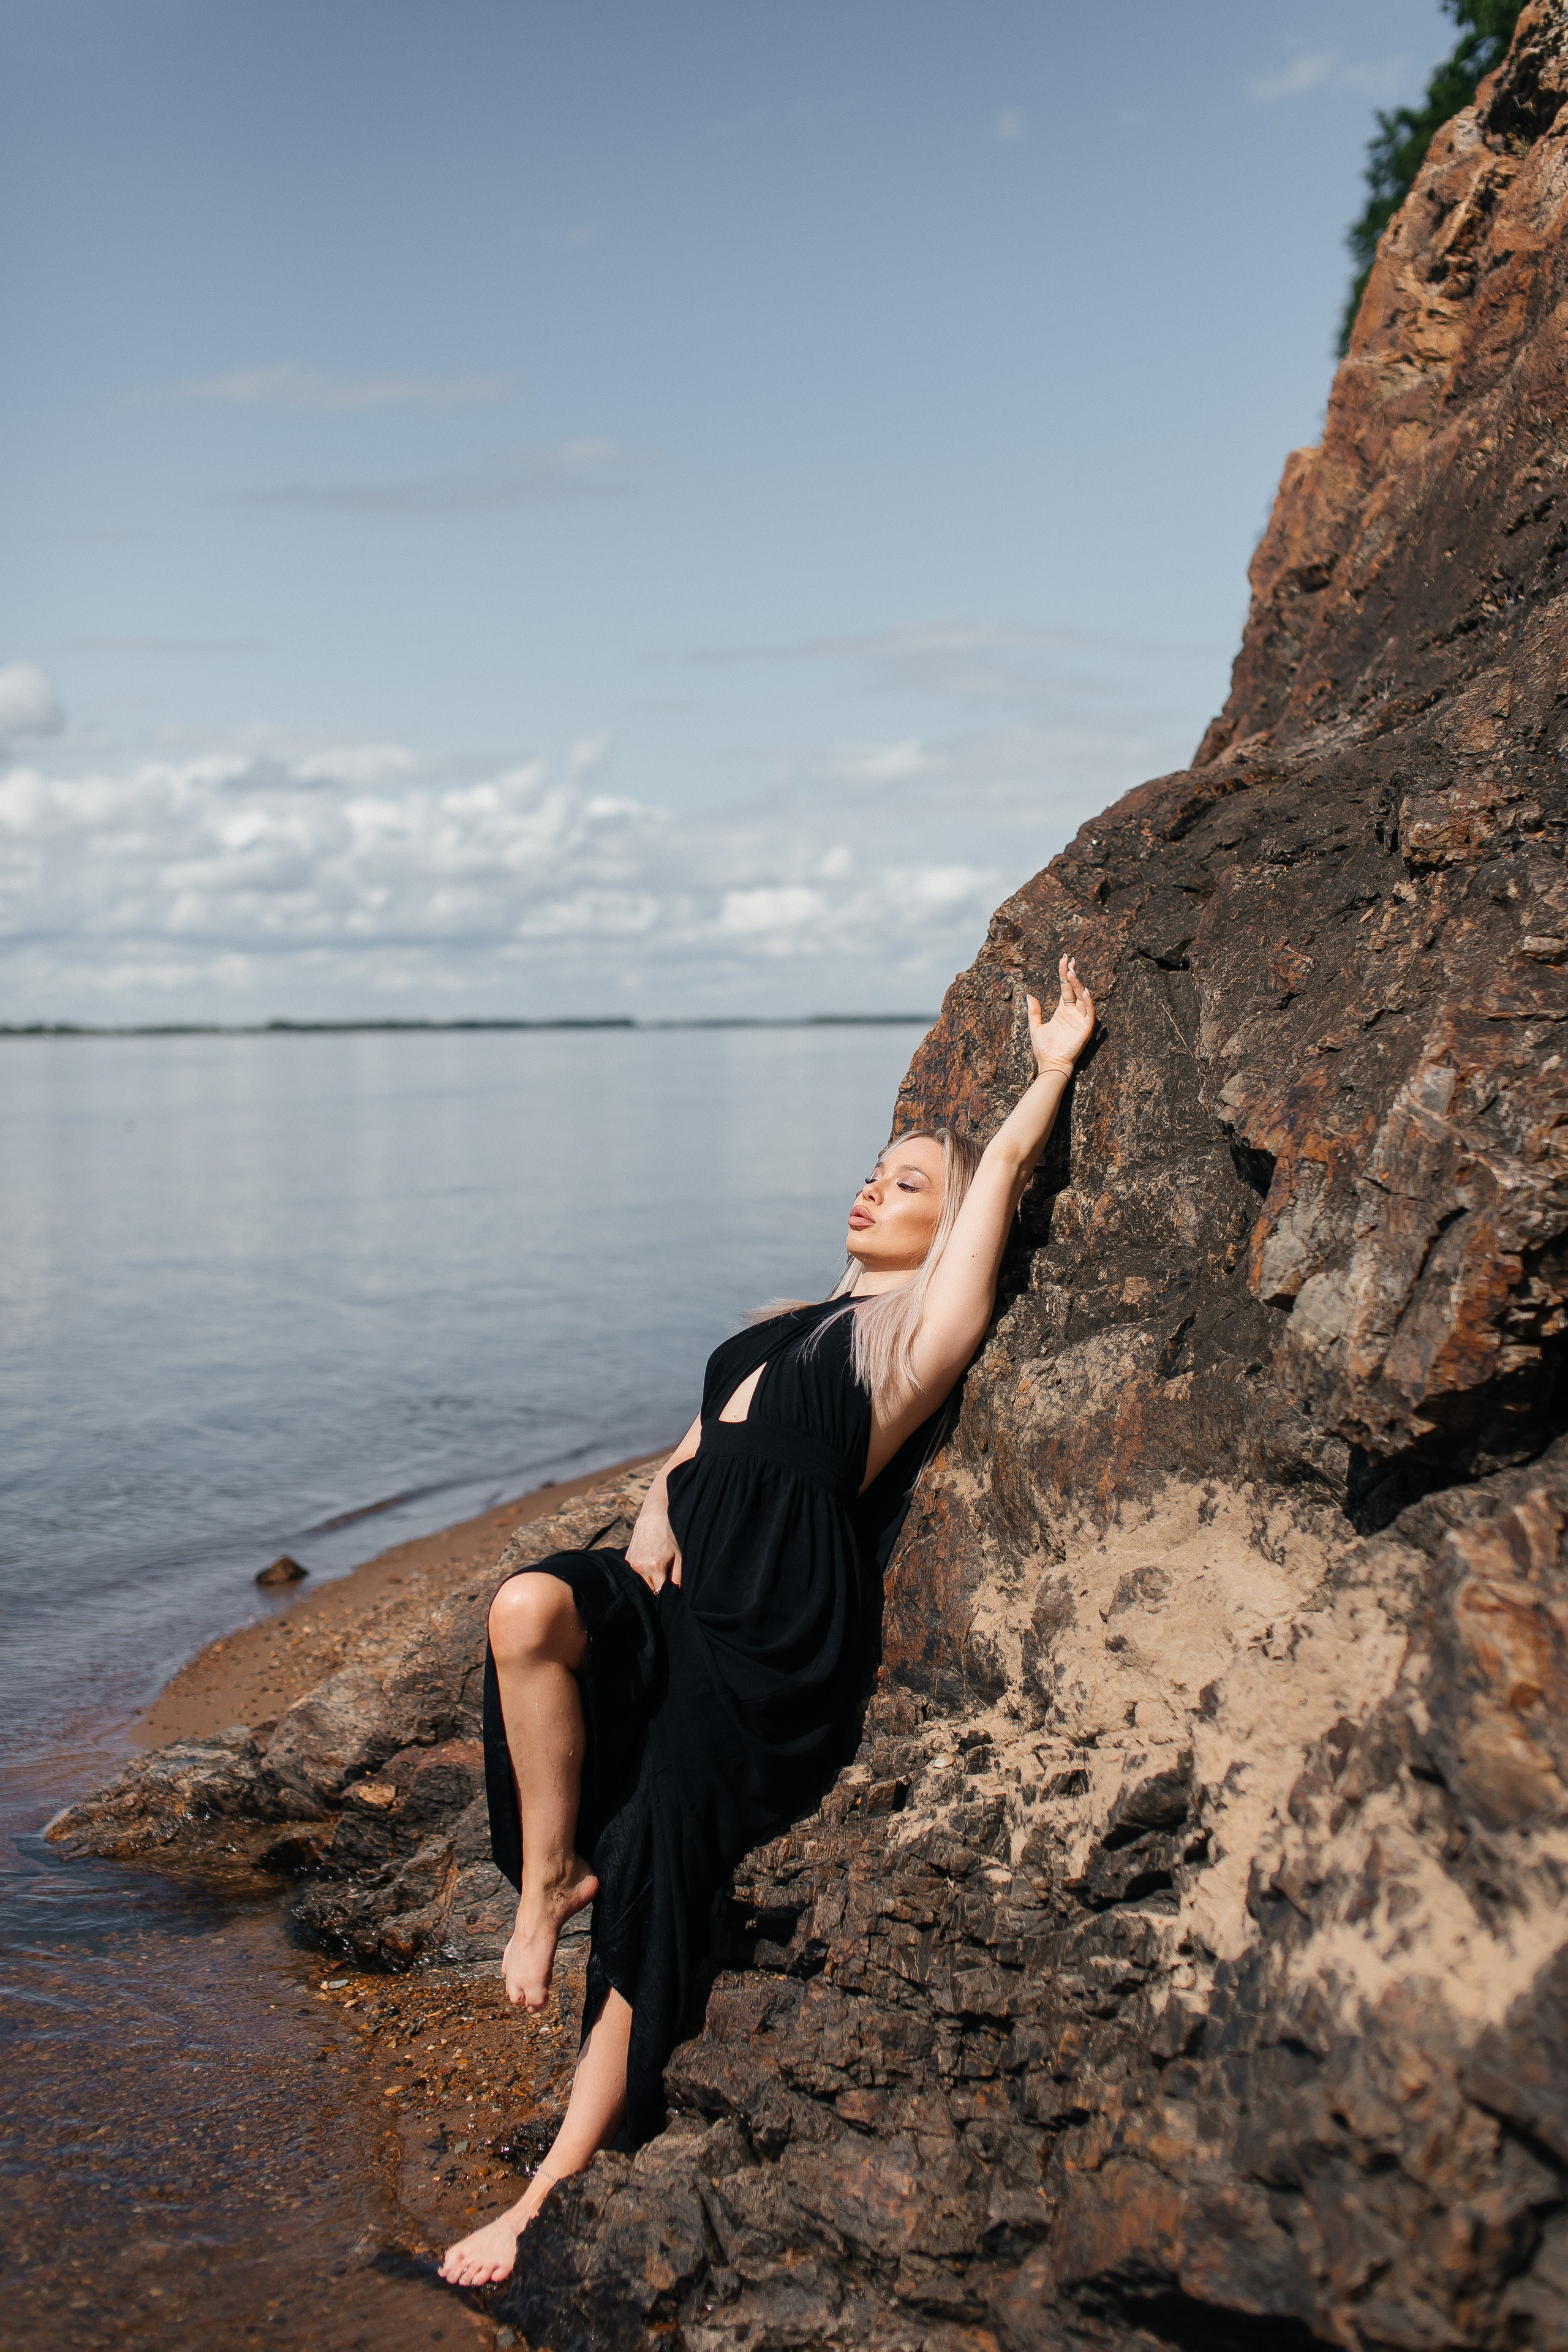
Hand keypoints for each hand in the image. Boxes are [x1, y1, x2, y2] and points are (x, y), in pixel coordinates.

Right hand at [625, 1495, 681, 1592]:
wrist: (654, 1517)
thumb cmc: (670, 1535)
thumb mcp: (680, 1556)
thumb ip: (678, 1577)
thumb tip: (678, 1594)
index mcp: (654, 1567)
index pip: (659, 1593)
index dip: (666, 1596)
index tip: (671, 1595)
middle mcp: (639, 1567)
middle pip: (649, 1590)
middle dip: (658, 1589)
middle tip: (666, 1583)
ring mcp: (631, 1564)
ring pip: (641, 1583)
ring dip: (650, 1582)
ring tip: (658, 1573)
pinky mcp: (627, 1560)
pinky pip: (635, 1575)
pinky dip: (643, 1575)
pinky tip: (650, 1566)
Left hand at [1027, 954, 1094, 1074]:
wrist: (1049, 1064)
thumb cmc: (1043, 1049)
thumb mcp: (1035, 1027)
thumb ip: (1034, 1011)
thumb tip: (1029, 995)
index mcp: (1062, 1011)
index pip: (1066, 988)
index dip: (1065, 974)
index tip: (1064, 960)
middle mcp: (1073, 1013)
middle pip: (1075, 989)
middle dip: (1073, 974)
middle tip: (1070, 961)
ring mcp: (1080, 1020)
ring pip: (1082, 998)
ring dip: (1078, 985)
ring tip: (1072, 972)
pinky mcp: (1085, 1029)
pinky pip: (1089, 1013)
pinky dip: (1088, 1002)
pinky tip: (1084, 992)